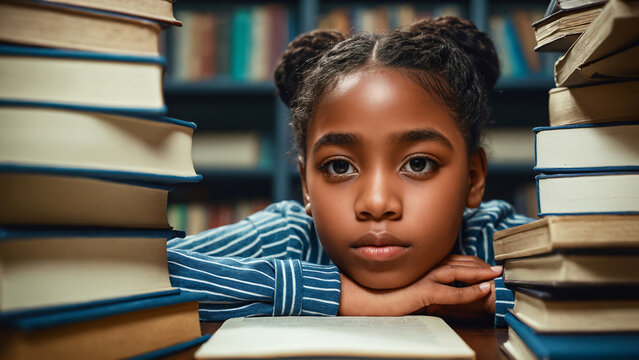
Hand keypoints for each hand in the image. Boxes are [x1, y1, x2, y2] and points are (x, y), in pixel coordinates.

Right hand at [338, 254, 501, 315]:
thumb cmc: (376, 294)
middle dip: (479, 265)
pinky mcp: (422, 293)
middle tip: (497, 267)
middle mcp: (423, 268)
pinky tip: (482, 290)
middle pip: (459, 263)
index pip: (451, 260)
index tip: (484, 265)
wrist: (358, 298)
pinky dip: (470, 292)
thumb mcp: (402, 288)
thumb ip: (417, 286)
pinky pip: (452, 294)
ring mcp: (424, 278)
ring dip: (479, 274)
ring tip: (495, 275)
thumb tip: (430, 294)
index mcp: (419, 265)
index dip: (470, 262)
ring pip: (458, 273)